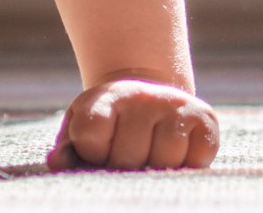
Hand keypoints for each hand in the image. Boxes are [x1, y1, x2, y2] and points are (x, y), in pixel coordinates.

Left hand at [45, 77, 218, 170]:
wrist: (146, 98)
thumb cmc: (108, 127)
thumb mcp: (80, 131)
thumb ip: (68, 148)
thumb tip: (57, 161)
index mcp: (106, 98)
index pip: (90, 135)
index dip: (92, 153)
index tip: (97, 149)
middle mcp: (142, 95)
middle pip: (128, 156)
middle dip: (124, 165)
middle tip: (126, 155)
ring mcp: (176, 105)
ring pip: (166, 159)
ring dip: (156, 167)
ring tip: (149, 156)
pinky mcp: (205, 118)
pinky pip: (197, 159)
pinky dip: (187, 165)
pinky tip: (176, 155)